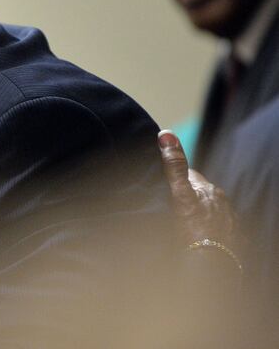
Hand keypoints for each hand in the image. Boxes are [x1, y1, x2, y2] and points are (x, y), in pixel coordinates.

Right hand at [158, 130, 237, 246]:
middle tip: (172, 205)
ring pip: (210, 210)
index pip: (191, 174)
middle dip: (189, 195)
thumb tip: (166, 134)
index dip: (177, 178)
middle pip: (201, 193)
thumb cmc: (193, 229)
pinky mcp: (232, 237)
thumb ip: (173, 166)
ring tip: (184, 223)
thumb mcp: (179, 195)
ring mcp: (229, 220)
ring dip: (199, 212)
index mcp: (208, 189)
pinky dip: (209, 229)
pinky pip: (218, 228)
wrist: (212, 263)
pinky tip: (199, 236)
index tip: (165, 185)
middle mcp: (222, 201)